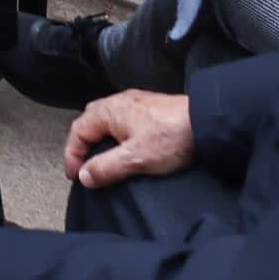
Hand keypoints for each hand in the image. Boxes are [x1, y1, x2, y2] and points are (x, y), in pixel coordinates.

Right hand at [62, 88, 195, 188]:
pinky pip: (121, 121)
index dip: (72, 155)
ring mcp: (134, 102)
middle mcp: (117, 101)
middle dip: (82, 145)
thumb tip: (83, 176)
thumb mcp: (135, 158)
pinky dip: (114, 136)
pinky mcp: (148, 108)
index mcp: (109, 110)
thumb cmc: (170, 138)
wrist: (206, 121)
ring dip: (99, 140)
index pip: (77, 131)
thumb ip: (105, 168)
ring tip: (102, 161)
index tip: (76, 178)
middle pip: (88, 122)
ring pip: (105, 120)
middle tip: (85, 168)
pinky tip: (125, 149)